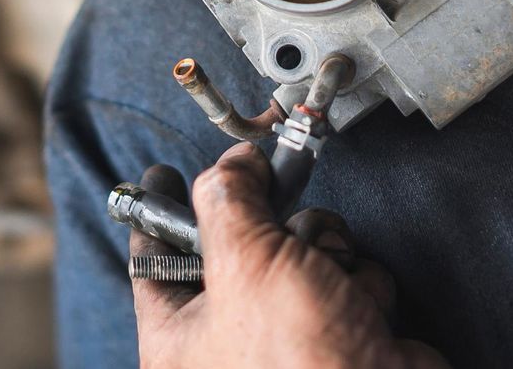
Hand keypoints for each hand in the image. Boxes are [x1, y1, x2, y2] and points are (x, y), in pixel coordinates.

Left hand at [130, 145, 446, 368]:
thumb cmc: (300, 359)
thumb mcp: (245, 259)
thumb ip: (228, 197)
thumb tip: (236, 164)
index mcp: (177, 341)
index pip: (151, 260)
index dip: (158, 210)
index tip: (163, 173)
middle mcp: (226, 343)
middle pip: (236, 246)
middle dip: (271, 229)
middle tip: (279, 225)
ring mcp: (285, 339)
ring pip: (298, 254)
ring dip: (323, 251)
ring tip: (329, 275)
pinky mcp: (337, 336)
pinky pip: (341, 279)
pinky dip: (357, 283)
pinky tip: (362, 305)